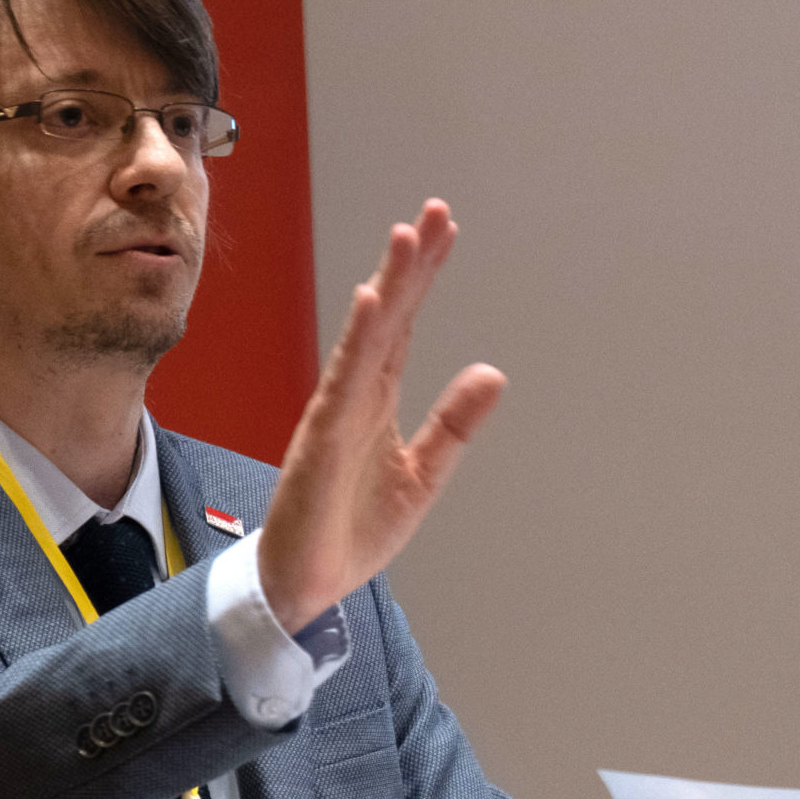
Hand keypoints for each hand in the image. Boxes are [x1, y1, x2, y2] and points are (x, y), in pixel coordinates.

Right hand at [255, 199, 505, 630]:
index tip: (443, 230)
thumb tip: (492, 374)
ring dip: (385, 286)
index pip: (403, 324)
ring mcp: (336, 412)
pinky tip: (371, 303)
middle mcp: (354, 394)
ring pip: (366, 337)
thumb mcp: (424, 475)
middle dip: (409, 264)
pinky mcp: (322, 440)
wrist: (307, 585)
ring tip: (404, 237)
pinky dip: (357, 341)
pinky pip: (342, 381)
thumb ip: (454, 425)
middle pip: (387, 316)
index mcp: (378, 399)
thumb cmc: (352, 528)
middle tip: (433, 212)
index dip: (422, 277)